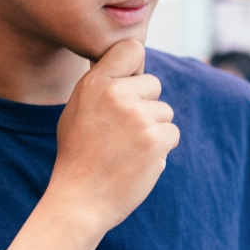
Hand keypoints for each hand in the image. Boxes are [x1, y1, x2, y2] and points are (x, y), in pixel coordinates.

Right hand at [47, 39, 179, 236]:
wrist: (80, 200)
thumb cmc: (78, 156)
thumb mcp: (77, 110)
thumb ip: (102, 85)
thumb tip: (132, 64)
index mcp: (94, 83)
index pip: (131, 49)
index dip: (136, 66)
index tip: (131, 83)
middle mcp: (116, 94)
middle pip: (154, 84)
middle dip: (146, 105)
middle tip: (122, 132)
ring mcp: (138, 116)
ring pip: (165, 112)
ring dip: (154, 130)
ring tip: (126, 150)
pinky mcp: (156, 140)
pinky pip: (172, 134)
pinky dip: (161, 148)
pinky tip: (138, 161)